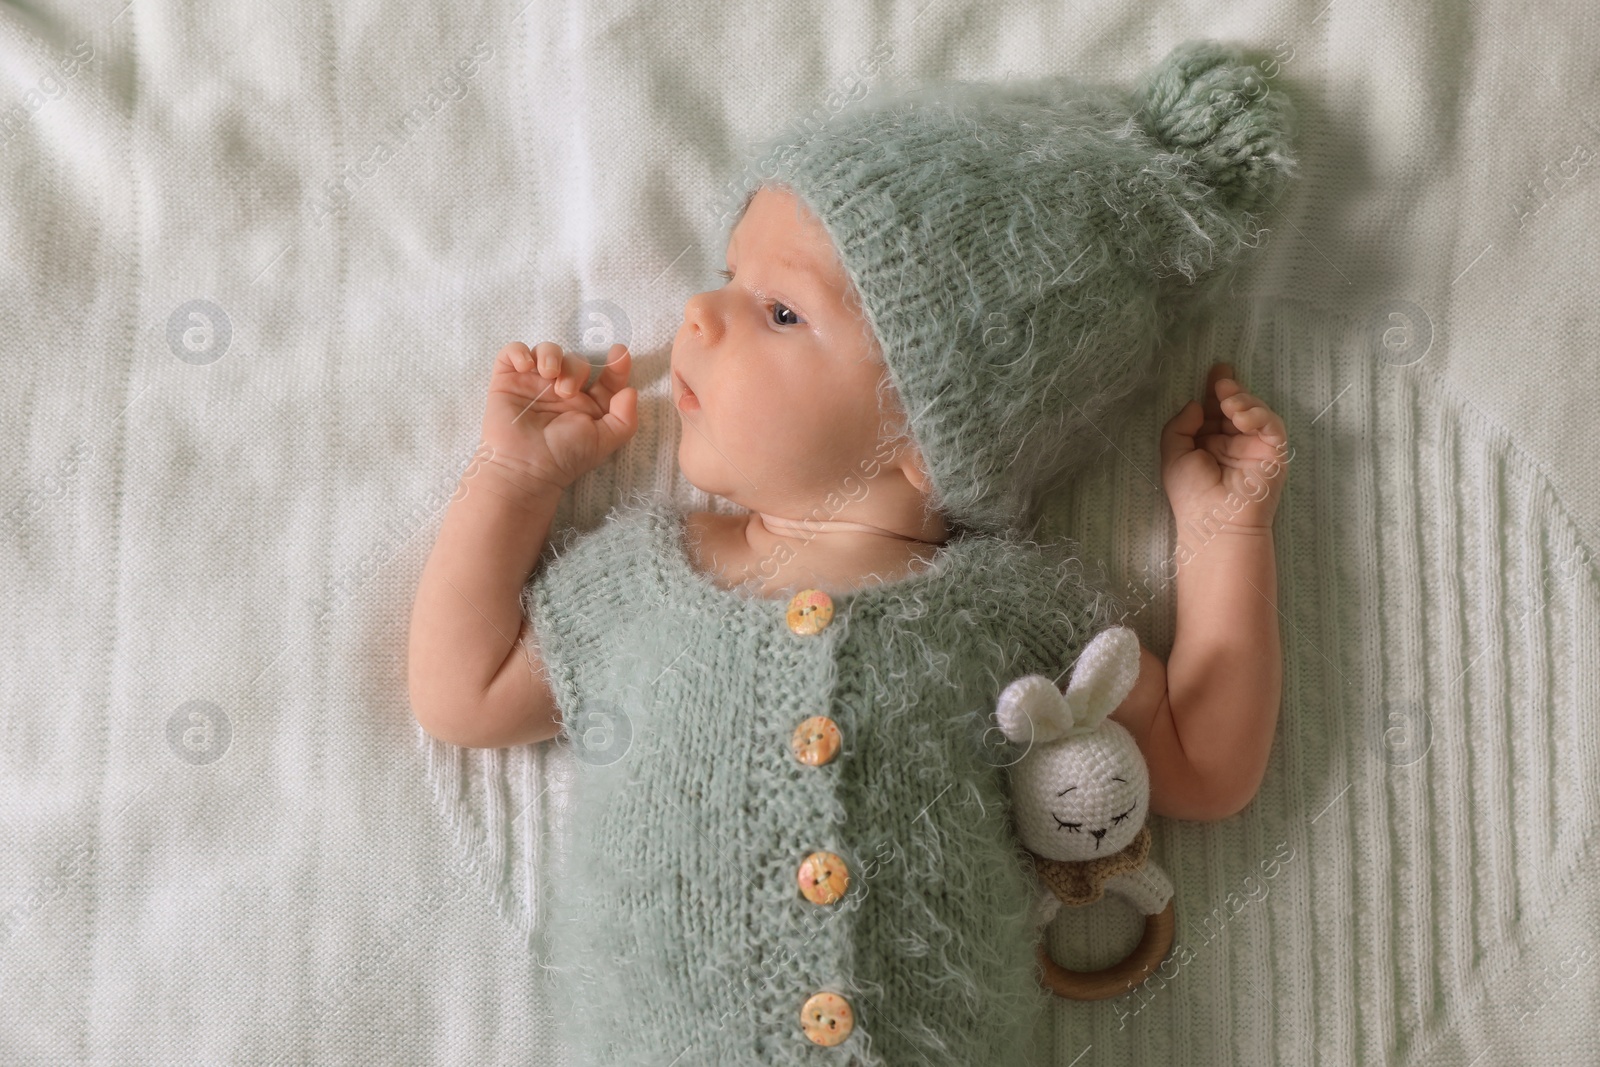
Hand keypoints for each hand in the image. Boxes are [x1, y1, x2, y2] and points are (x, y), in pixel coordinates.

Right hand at [478, 341, 637, 491]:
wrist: (526, 466)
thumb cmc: (565, 456)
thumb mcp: (604, 440)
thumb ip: (625, 418)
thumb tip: (630, 391)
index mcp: (587, 404)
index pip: (605, 377)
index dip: (615, 364)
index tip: (619, 353)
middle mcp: (562, 390)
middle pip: (576, 360)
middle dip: (575, 369)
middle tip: (566, 391)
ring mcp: (535, 384)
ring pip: (548, 351)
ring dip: (551, 355)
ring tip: (548, 374)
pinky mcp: (508, 380)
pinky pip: (513, 352)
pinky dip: (519, 352)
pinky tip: (526, 365)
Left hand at [1159, 362, 1288, 532]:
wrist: (1214, 522)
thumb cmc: (1191, 494)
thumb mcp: (1173, 454)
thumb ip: (1180, 426)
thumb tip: (1196, 404)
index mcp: (1209, 444)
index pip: (1215, 411)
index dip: (1215, 390)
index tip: (1215, 371)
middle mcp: (1233, 443)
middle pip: (1236, 406)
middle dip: (1231, 388)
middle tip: (1222, 379)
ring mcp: (1254, 447)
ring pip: (1256, 412)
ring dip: (1243, 400)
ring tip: (1228, 401)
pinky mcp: (1274, 453)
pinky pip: (1272, 426)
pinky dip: (1259, 415)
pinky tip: (1241, 417)